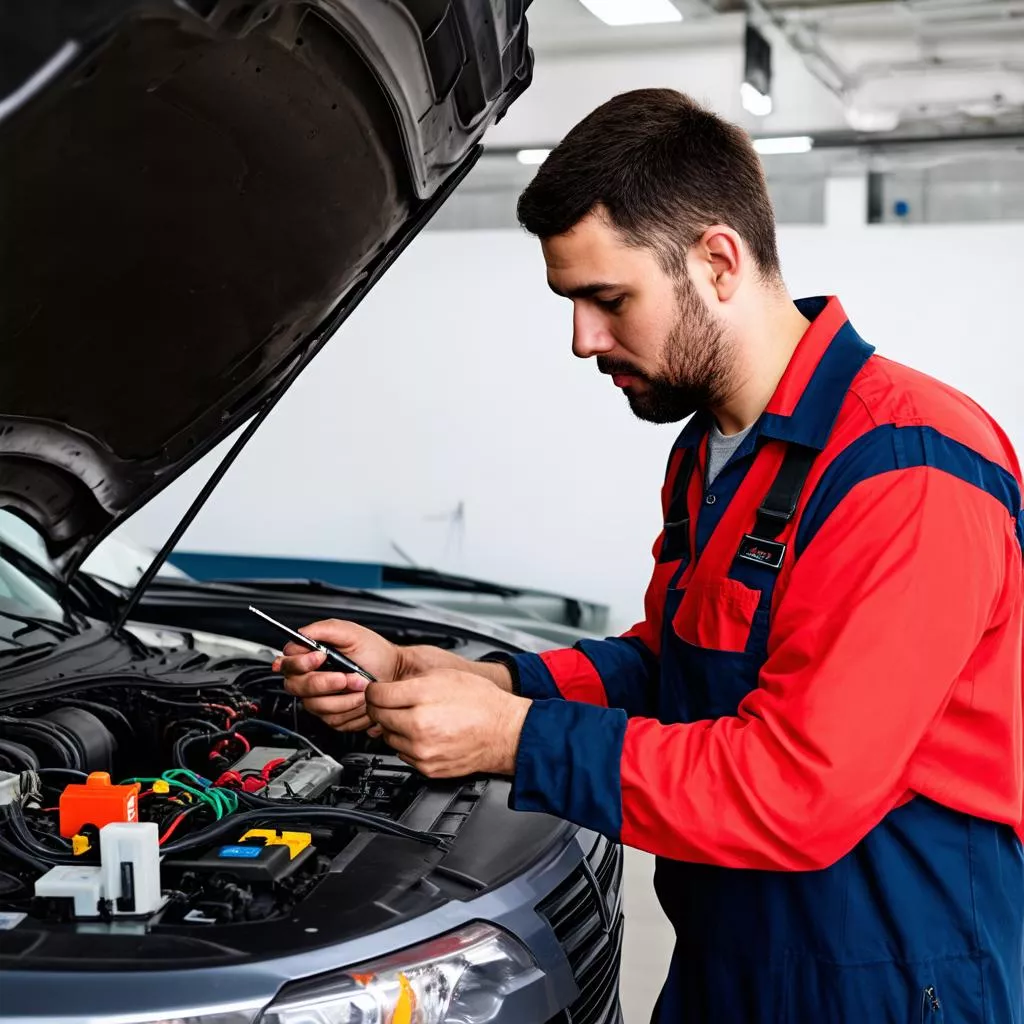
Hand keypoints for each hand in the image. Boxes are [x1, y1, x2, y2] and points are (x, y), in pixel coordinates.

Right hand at [275, 620, 402, 733]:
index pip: (287, 663)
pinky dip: (350, 709)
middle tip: (348, 676)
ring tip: (361, 685)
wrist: (394, 674)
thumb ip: (325, 629)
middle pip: (297, 687)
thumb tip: (301, 634)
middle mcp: (310, 678)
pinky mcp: (331, 716)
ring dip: (343, 697)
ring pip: (316, 706)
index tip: (321, 657)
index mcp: (309, 656)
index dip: (302, 663)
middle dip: (325, 683)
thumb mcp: (352, 633)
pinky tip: (360, 698)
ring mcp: (319, 699)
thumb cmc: (375, 653)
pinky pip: (332, 718)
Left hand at [364, 669, 530, 777]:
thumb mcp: (445, 676)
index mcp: (422, 697)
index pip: (376, 694)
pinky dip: (408, 743)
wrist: (504, 732)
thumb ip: (412, 680)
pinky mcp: (426, 767)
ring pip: (387, 737)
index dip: (374, 690)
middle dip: (381, 707)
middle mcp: (418, 725)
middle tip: (394, 703)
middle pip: (377, 716)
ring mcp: (421, 749)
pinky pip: (402, 754)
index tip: (377, 690)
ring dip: (395, 727)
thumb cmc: (481, 702)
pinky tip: (425, 733)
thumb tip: (388, 686)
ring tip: (415, 718)